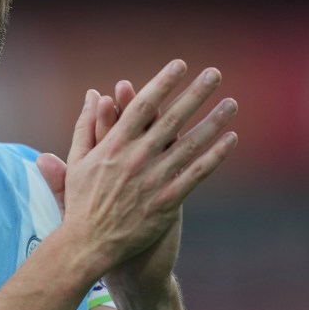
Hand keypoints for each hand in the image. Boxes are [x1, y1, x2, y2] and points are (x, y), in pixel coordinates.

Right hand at [38, 61, 237, 296]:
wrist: (89, 244)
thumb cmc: (81, 201)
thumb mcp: (77, 159)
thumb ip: (86, 125)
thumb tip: (93, 94)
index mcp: (113, 145)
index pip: (142, 106)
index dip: (162, 83)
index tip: (180, 65)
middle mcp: (136, 158)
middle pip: (171, 119)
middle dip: (194, 94)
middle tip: (214, 74)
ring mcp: (153, 180)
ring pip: (189, 144)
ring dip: (212, 121)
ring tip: (231, 103)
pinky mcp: (168, 202)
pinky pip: (196, 174)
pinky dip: (215, 155)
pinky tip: (231, 139)